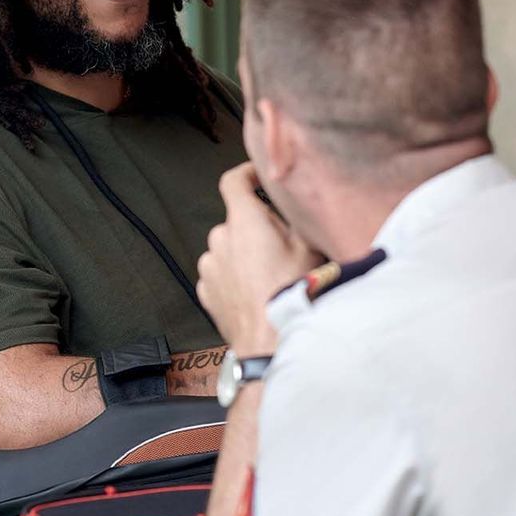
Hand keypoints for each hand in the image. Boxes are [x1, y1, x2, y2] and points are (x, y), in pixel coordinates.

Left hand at [197, 163, 322, 354]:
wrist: (270, 342)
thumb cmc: (292, 292)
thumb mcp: (309, 247)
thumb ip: (296, 218)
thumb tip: (294, 205)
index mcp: (243, 220)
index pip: (233, 181)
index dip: (246, 173)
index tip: (257, 176)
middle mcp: (219, 238)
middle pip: (237, 221)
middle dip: (257, 227)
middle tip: (283, 246)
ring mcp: (209, 266)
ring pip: (228, 249)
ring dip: (244, 254)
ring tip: (270, 276)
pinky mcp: (206, 291)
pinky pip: (220, 274)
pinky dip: (234, 277)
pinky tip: (255, 292)